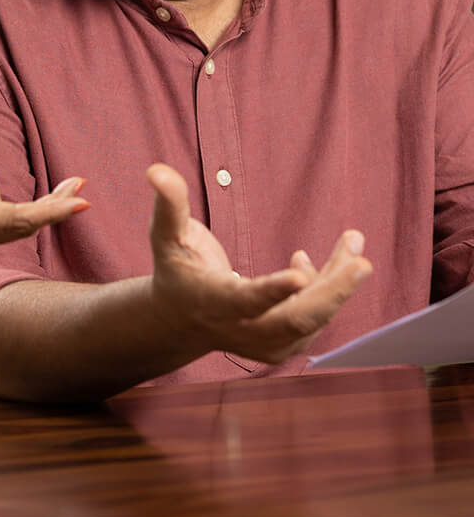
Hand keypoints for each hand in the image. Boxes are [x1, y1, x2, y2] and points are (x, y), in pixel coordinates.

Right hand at [146, 164, 371, 364]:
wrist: (180, 319)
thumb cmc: (175, 267)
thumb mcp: (166, 235)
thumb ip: (168, 204)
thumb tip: (157, 170)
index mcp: (213, 302)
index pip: (245, 301)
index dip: (272, 290)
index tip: (299, 273)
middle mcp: (241, 330)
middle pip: (294, 320)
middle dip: (331, 292)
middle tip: (360, 260)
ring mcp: (265, 344)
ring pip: (312, 321)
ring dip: (338, 284)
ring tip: (353, 243)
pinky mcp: (283, 346)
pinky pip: (314, 321)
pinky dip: (326, 290)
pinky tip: (317, 263)